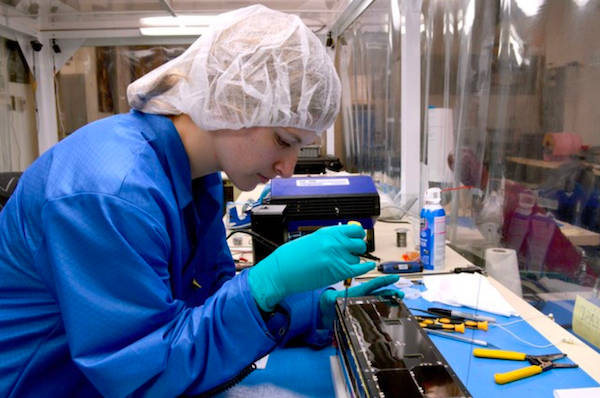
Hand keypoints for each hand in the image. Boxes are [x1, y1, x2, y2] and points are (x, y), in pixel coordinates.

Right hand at [249, 224, 374, 310]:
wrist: (281, 271)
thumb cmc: (291, 257)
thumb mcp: (312, 240)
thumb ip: (329, 239)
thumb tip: (343, 241)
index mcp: (328, 233)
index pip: (355, 230)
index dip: (358, 236)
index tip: (357, 239)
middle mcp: (334, 243)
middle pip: (360, 244)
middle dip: (358, 249)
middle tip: (353, 253)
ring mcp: (337, 257)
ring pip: (357, 259)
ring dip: (354, 262)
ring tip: (344, 264)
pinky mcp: (337, 271)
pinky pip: (359, 269)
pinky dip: (366, 268)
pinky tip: (369, 266)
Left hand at [318, 275, 403, 327]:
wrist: (326, 314)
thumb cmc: (328, 304)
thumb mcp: (329, 300)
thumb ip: (330, 299)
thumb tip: (330, 299)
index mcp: (358, 293)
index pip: (373, 285)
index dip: (384, 281)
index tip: (395, 277)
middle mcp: (363, 299)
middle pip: (380, 295)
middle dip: (392, 294)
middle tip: (402, 294)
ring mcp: (364, 307)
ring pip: (380, 304)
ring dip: (390, 304)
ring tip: (400, 305)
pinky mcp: (364, 315)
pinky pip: (376, 314)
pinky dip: (385, 315)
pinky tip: (391, 317)